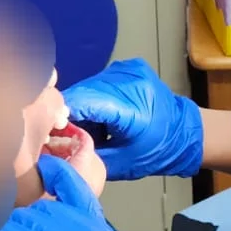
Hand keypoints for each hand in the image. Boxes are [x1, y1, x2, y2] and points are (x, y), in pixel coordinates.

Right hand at [62, 58, 202, 180]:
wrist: (185, 132)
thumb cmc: (156, 152)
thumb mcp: (119, 163)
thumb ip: (87, 151)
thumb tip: (54, 144)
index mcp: (129, 107)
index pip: (81, 101)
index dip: (59, 115)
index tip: (46, 129)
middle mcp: (128, 81)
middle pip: (81, 92)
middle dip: (67, 112)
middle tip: (62, 133)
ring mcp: (129, 71)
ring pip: (87, 86)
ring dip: (80, 105)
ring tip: (86, 126)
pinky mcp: (128, 68)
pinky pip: (98, 82)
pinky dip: (93, 98)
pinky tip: (98, 115)